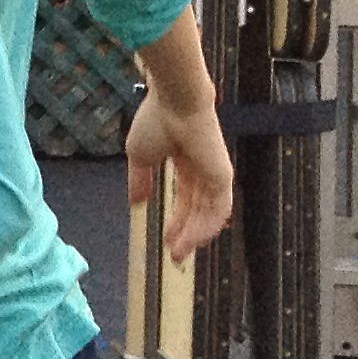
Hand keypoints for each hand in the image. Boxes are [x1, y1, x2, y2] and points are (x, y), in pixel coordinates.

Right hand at [126, 84, 233, 262]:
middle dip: (186, 233)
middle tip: (175, 256)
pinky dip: (206, 227)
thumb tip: (136, 202)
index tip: (165, 240)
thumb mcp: (139, 156)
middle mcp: (203, 171)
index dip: (177, 220)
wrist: (174, 103)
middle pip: (198, 210)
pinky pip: (217, 210)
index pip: (185, 198)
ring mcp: (215, 175)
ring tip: (179, 253)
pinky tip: (192, 240)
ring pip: (208, 215)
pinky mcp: (222, 177)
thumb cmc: (155, 121)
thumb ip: (140, 180)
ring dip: (194, 236)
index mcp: (185, 163)